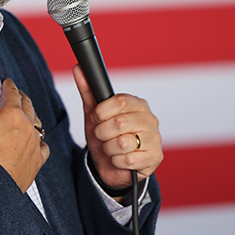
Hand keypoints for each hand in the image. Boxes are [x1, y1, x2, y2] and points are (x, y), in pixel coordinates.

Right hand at [0, 70, 49, 192]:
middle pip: (27, 105)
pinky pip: (43, 147)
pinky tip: (37, 143)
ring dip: (31, 116)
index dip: (8, 85)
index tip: (7, 82)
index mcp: (13, 113)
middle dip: (21, 97)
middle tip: (17, 94)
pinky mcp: (37, 160)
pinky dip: (40, 142)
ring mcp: (34, 143)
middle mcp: (28, 126)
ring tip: (26, 114)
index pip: (12, 92)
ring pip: (37, 123)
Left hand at [73, 64, 162, 190]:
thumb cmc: (105, 136)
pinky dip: (116, 161)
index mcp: (137, 104)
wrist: (110, 165)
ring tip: (111, 148)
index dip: (101, 112)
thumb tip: (78, 68)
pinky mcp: (155, 158)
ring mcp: (155, 139)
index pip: (119, 101)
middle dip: (102, 133)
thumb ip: (88, 90)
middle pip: (119, 123)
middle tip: (102, 136)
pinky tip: (119, 159)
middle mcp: (150, 119)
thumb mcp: (93, 114)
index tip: (96, 118)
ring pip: (122, 143)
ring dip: (108, 148)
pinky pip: (127, 160)